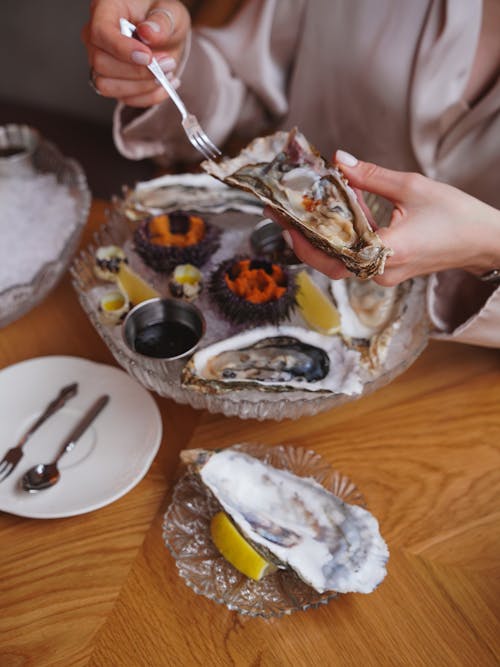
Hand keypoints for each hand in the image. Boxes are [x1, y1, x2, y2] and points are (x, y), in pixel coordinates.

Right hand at [82, 0, 190, 106]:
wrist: (167, 35)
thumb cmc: (162, 17)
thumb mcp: (170, 11)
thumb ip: (162, 21)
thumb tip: (149, 34)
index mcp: (105, 10)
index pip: (101, 33)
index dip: (122, 49)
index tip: (148, 57)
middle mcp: (96, 39)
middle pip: (101, 64)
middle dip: (138, 71)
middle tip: (167, 63)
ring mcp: (101, 64)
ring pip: (108, 86)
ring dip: (142, 86)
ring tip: (167, 73)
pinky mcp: (114, 84)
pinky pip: (125, 99)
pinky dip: (150, 97)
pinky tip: (166, 84)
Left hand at [266, 150, 499, 285]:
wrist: (484, 241)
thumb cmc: (456, 216)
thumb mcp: (412, 187)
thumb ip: (370, 177)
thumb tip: (340, 160)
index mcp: (389, 252)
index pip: (333, 253)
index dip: (304, 240)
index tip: (283, 221)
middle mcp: (382, 271)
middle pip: (330, 262)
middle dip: (303, 240)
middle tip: (281, 216)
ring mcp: (384, 275)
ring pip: (341, 262)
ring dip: (321, 240)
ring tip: (299, 216)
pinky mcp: (388, 271)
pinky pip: (356, 259)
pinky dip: (341, 240)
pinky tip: (333, 220)